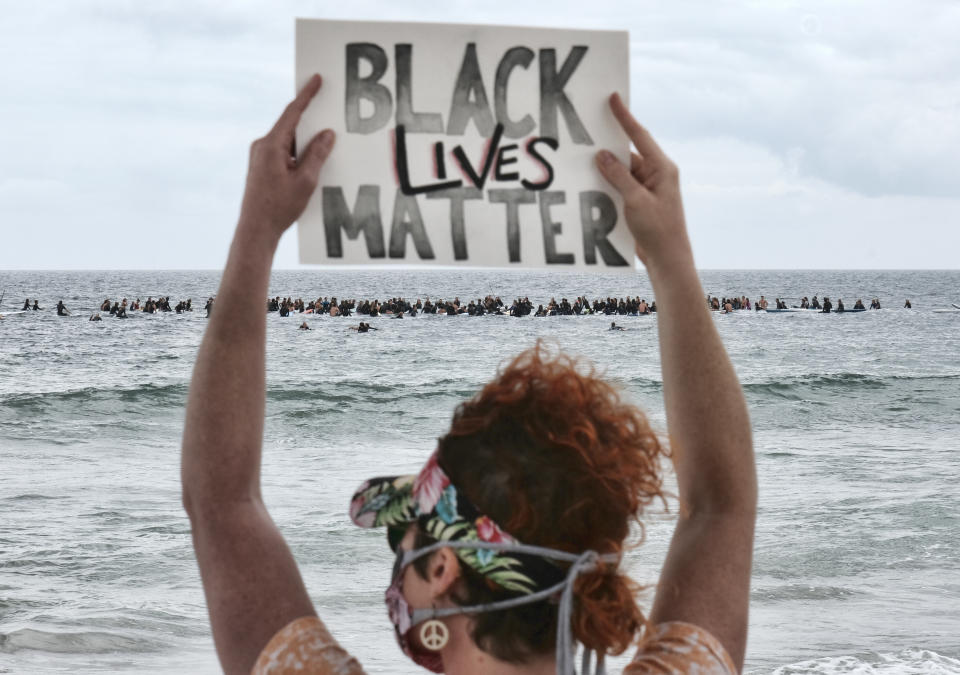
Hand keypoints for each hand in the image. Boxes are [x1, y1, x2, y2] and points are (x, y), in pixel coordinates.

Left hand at [238, 74, 334, 244]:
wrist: (256, 230)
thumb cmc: (279, 207)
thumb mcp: (306, 180)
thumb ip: (317, 154)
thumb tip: (327, 134)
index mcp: (271, 145)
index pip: (292, 113)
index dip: (306, 96)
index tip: (315, 79)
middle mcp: (262, 146)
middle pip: (290, 126)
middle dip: (310, 119)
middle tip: (328, 109)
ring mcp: (260, 157)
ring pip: (288, 141)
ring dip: (306, 141)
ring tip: (325, 144)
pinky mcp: (261, 167)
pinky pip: (284, 153)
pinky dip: (298, 153)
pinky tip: (312, 163)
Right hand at [595, 93, 691, 271]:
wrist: (667, 259)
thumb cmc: (658, 230)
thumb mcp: (635, 201)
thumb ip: (618, 176)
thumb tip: (601, 155)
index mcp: (663, 168)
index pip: (640, 136)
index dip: (624, 117)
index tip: (613, 98)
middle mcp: (656, 174)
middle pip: (627, 152)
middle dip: (608, 145)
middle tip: (588, 129)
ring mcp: (647, 188)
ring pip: (621, 171)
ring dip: (604, 169)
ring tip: (582, 159)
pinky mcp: (639, 201)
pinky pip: (619, 186)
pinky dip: (606, 184)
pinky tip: (590, 184)